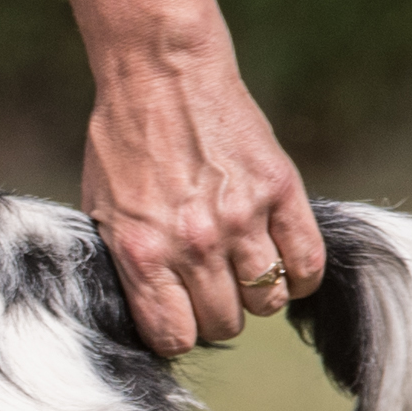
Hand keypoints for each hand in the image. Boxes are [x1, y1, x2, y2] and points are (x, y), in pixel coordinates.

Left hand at [80, 56, 323, 354]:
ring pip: (268, 301)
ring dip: (258, 292)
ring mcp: (241, 218)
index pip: (175, 337)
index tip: (181, 315)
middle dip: (218, 312)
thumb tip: (152, 315)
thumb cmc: (123, 142)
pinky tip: (282, 260)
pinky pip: (308, 264)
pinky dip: (299, 275)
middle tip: (213, 285)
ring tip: (245, 267)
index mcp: (143, 254)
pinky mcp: (280, 190)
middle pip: (226, 322)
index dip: (180, 332)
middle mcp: (193, 244)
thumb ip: (130, 266)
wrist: (161, 73)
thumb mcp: (103, 211)